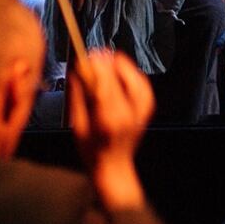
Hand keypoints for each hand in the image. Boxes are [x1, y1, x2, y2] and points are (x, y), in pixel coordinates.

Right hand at [68, 50, 153, 209]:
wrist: (114, 167)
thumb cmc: (92, 150)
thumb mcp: (77, 123)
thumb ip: (77, 94)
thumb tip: (77, 68)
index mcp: (110, 116)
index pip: (104, 78)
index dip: (94, 63)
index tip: (84, 56)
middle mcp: (130, 109)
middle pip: (118, 71)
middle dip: (102, 61)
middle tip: (90, 60)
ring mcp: (142, 106)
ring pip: (131, 70)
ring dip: (115, 66)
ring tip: (102, 70)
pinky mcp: (148, 104)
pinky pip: (138, 78)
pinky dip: (127, 74)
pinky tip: (116, 78)